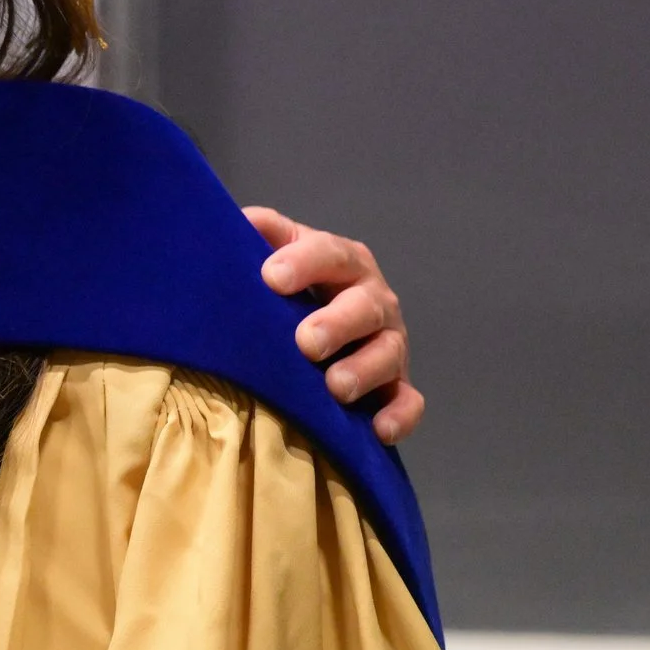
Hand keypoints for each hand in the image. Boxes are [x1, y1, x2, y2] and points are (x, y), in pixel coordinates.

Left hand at [243, 207, 423, 443]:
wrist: (317, 326)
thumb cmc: (287, 287)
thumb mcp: (276, 252)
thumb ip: (263, 233)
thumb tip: (241, 219)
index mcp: (343, 261)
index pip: (330, 253)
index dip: (304, 263)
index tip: (271, 278)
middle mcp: (373, 299)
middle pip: (365, 306)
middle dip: (337, 323)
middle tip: (306, 343)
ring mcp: (389, 342)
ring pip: (389, 353)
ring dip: (365, 370)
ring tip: (336, 387)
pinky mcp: (397, 385)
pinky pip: (409, 401)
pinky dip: (400, 415)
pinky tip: (379, 429)